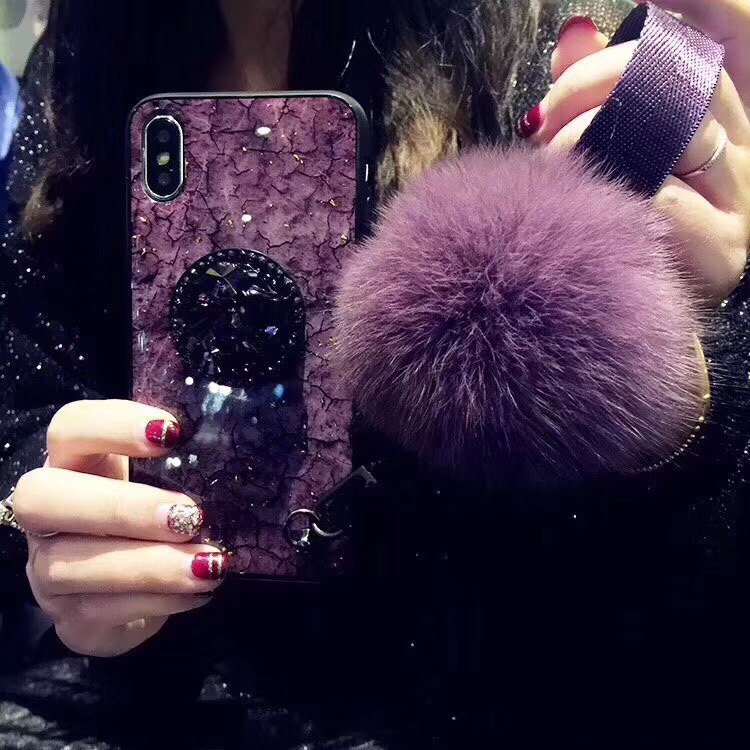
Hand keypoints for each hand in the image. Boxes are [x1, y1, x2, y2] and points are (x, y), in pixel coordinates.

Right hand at [13, 400, 225, 656]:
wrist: (128, 591)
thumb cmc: (152, 516)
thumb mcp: (163, 481)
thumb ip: (185, 462)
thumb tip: (244, 447)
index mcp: (72, 462)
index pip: (68, 428)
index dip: (112, 425)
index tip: (173, 432)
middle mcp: (44, 513)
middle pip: (43, 498)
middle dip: (122, 506)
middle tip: (191, 515)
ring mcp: (46, 570)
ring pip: (72, 565)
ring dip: (151, 564)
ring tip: (210, 563)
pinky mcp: (70, 618)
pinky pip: (103, 612)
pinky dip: (160, 599)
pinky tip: (201, 590)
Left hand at [518, 2, 749, 304]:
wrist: (609, 314)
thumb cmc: (603, 224)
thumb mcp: (600, 147)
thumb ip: (594, 87)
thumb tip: (575, 31)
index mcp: (723, 114)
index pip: (735, 28)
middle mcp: (748, 149)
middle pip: (688, 73)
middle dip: (597, 81)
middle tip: (545, 114)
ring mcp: (742, 201)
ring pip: (678, 128)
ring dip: (592, 138)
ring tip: (549, 161)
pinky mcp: (724, 252)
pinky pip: (663, 199)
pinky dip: (607, 196)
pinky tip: (577, 208)